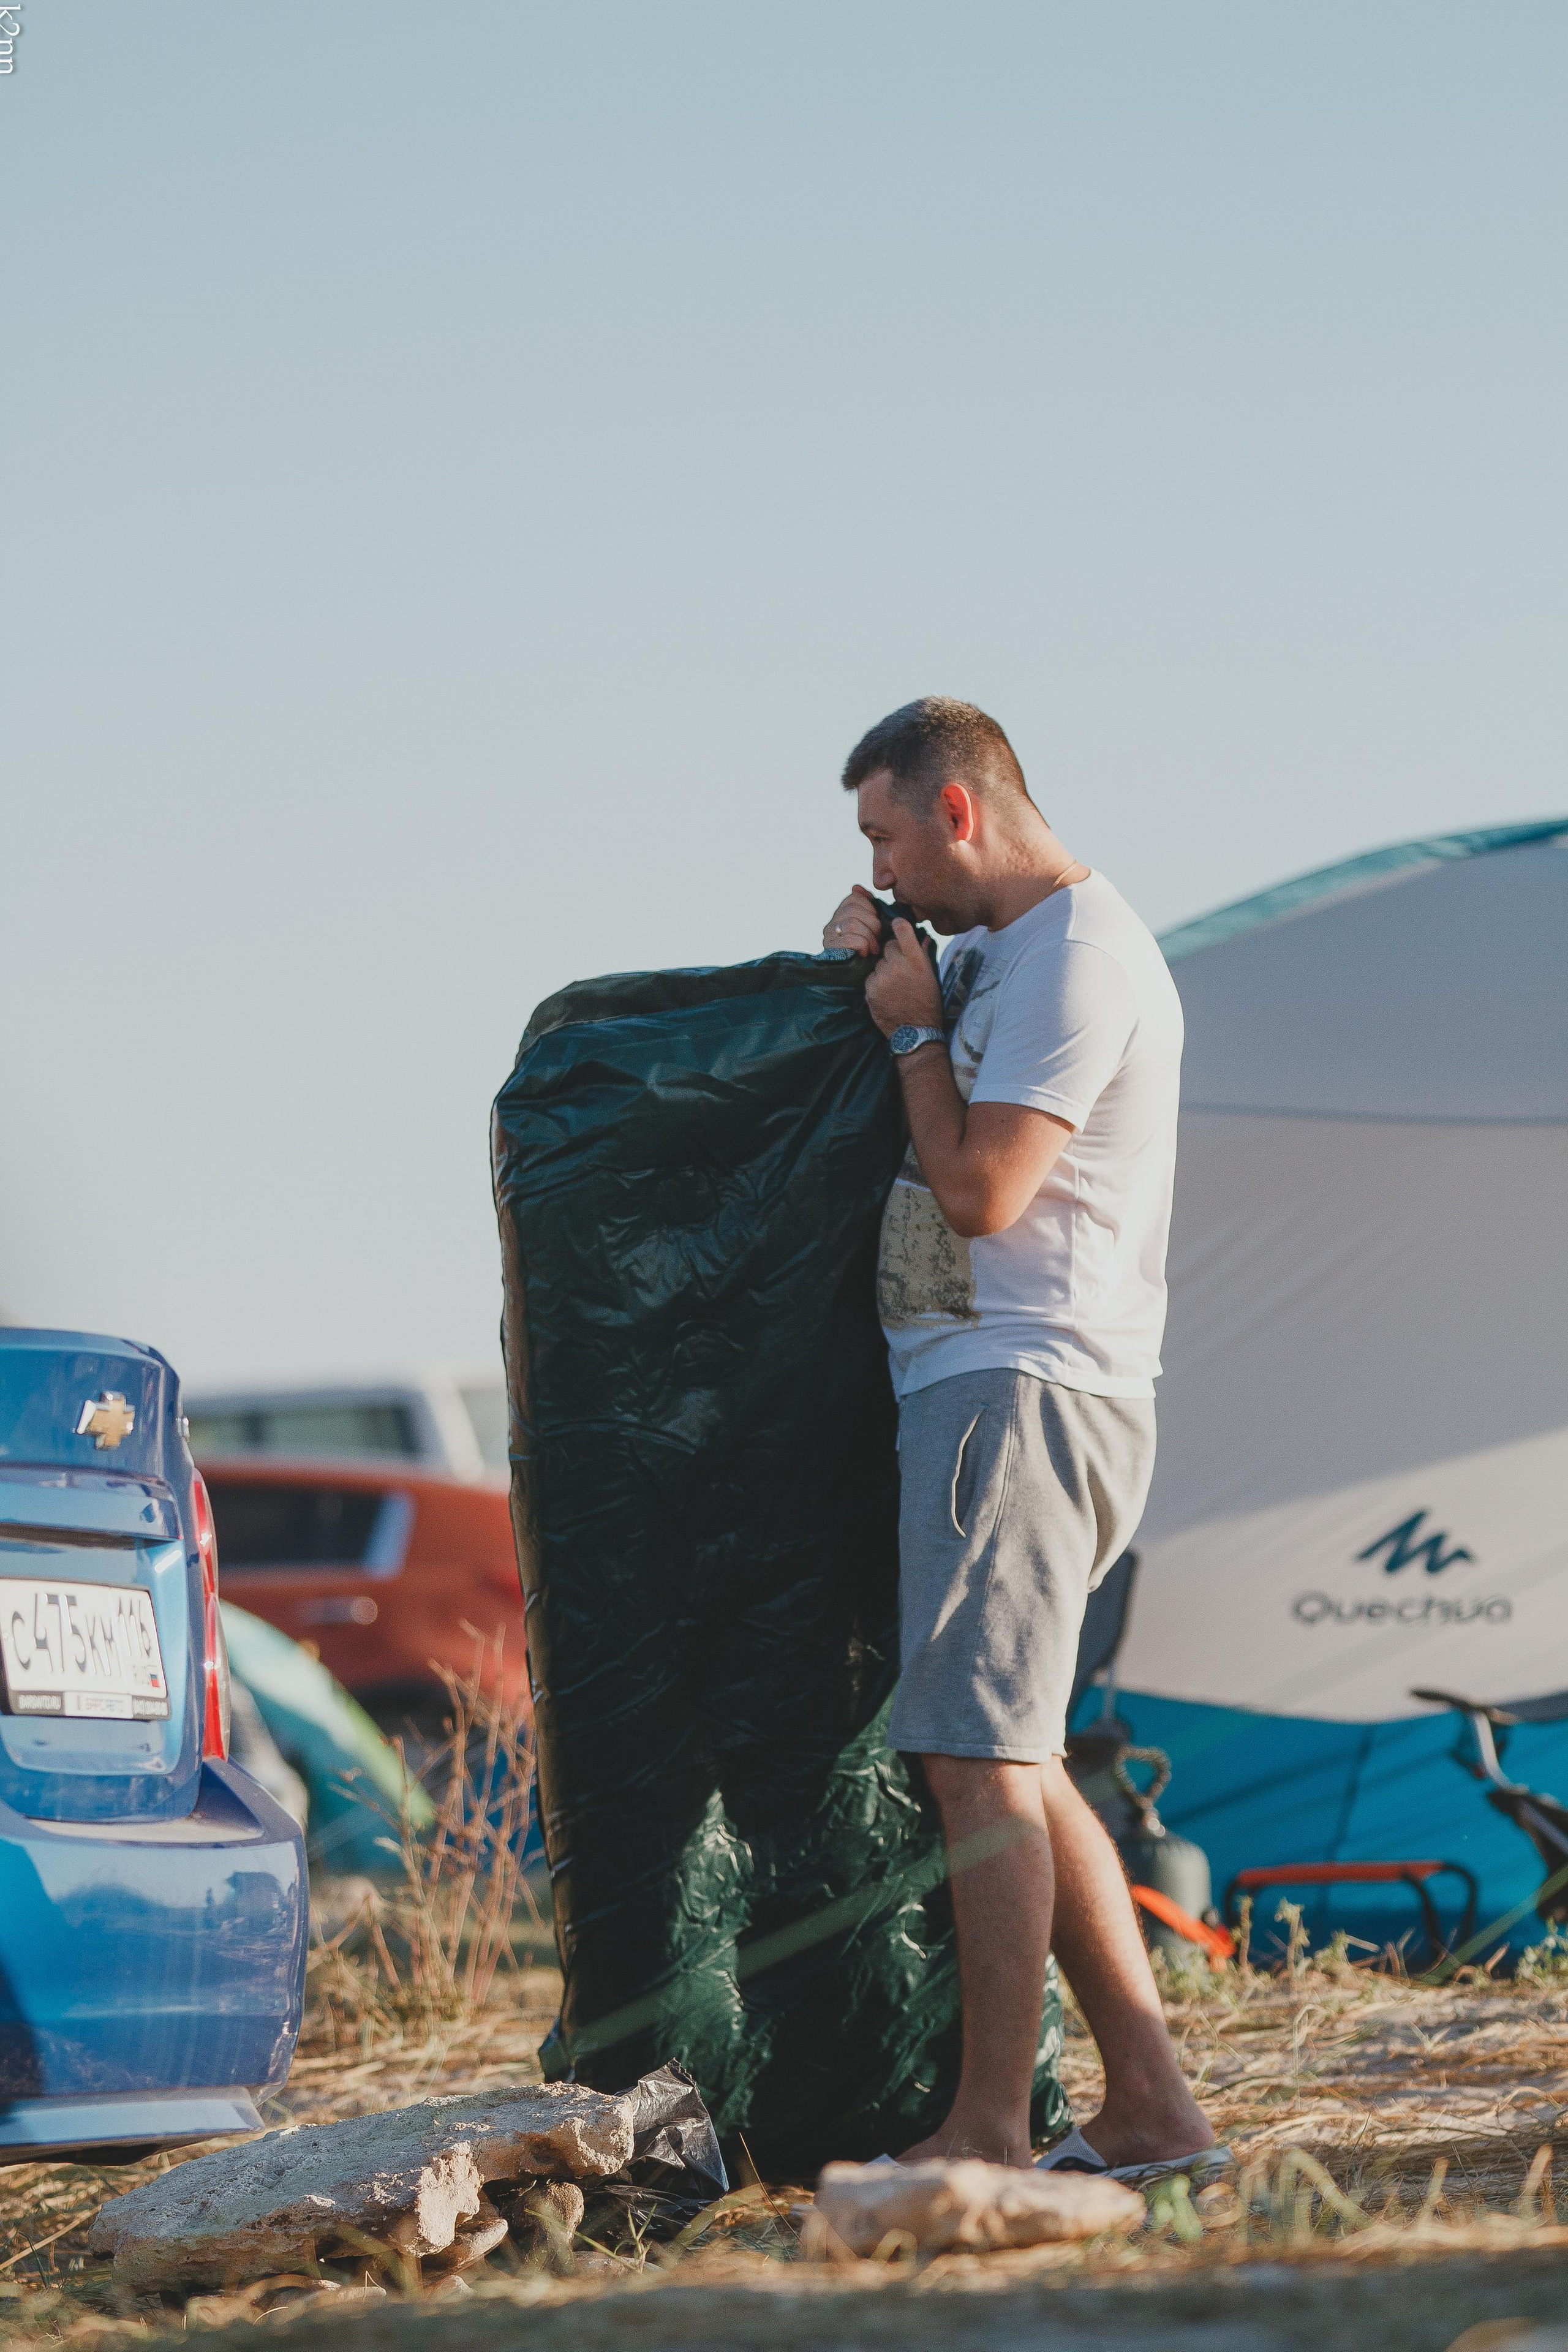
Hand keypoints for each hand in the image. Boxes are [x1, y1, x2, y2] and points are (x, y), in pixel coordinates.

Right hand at [822, 886, 883, 958]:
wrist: (857, 982)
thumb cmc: (868, 954)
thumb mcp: (871, 929)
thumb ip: (868, 909)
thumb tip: (856, 887)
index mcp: (839, 916)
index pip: (854, 898)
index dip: (870, 908)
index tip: (875, 924)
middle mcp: (830, 925)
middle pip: (853, 909)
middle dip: (872, 923)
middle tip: (877, 939)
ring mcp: (828, 937)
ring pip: (851, 923)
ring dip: (868, 936)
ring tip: (872, 948)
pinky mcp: (830, 951)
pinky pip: (849, 938)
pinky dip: (862, 945)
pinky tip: (865, 953)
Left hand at [864, 919, 943, 1038]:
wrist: (915, 1030)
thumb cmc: (927, 1002)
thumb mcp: (930, 976)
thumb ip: (923, 954)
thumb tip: (923, 937)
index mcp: (915, 960)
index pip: (902, 929)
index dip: (898, 925)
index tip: (897, 925)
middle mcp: (898, 965)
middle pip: (888, 946)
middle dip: (892, 954)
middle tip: (900, 969)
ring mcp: (882, 977)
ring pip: (878, 963)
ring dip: (884, 970)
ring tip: (894, 986)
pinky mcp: (870, 989)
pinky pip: (871, 978)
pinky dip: (876, 983)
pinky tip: (886, 994)